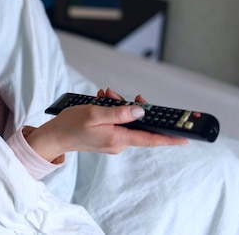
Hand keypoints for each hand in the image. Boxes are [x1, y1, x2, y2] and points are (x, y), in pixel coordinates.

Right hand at [25, 88, 187, 162]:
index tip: (185, 138)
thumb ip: (119, 112)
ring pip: (126, 120)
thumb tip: (140, 112)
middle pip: (137, 124)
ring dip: (117, 106)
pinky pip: (117, 122)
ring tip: (103, 96)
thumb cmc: (70, 126)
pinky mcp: (107, 137)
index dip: (169, 138)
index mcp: (118, 139)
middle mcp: (118, 143)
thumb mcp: (94, 114)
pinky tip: (101, 102)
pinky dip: (111, 111)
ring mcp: (113, 141)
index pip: (149, 139)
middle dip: (130, 106)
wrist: (54, 136)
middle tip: (115, 95)